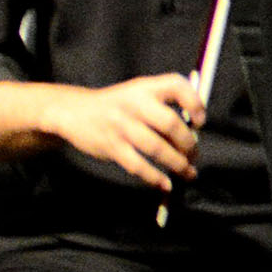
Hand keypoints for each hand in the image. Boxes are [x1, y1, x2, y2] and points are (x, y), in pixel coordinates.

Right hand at [50, 73, 203, 190]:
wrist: (72, 111)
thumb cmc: (115, 106)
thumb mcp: (136, 93)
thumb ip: (163, 105)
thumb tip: (193, 133)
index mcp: (143, 88)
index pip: (176, 86)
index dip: (195, 103)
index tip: (199, 123)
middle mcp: (132, 104)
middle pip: (170, 124)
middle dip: (188, 144)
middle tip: (193, 155)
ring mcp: (120, 125)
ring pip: (157, 148)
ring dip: (177, 164)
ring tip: (187, 172)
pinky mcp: (110, 146)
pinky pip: (138, 165)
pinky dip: (155, 177)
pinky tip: (164, 184)